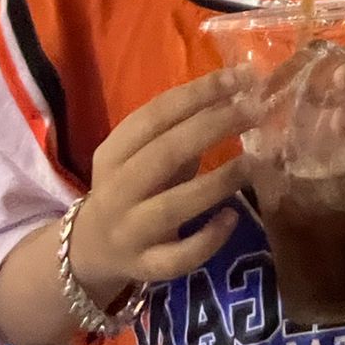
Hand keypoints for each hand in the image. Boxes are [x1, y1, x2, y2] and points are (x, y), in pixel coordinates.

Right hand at [67, 68, 255, 307]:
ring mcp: (130, 231)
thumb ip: (180, 130)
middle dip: (213, 127)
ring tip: (254, 164)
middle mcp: (117, 190)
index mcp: (114, 153)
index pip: (155, 115)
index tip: (241, 76)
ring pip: (174, 205)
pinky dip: (207, 239)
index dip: (199, 93)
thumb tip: (239, 95)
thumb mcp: (140, 155)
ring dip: (218, 183)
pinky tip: (231, 219)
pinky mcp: (145, 267)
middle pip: (165, 153)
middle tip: (256, 111)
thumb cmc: (130, 188)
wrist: (89, 251)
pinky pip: (178, 257)